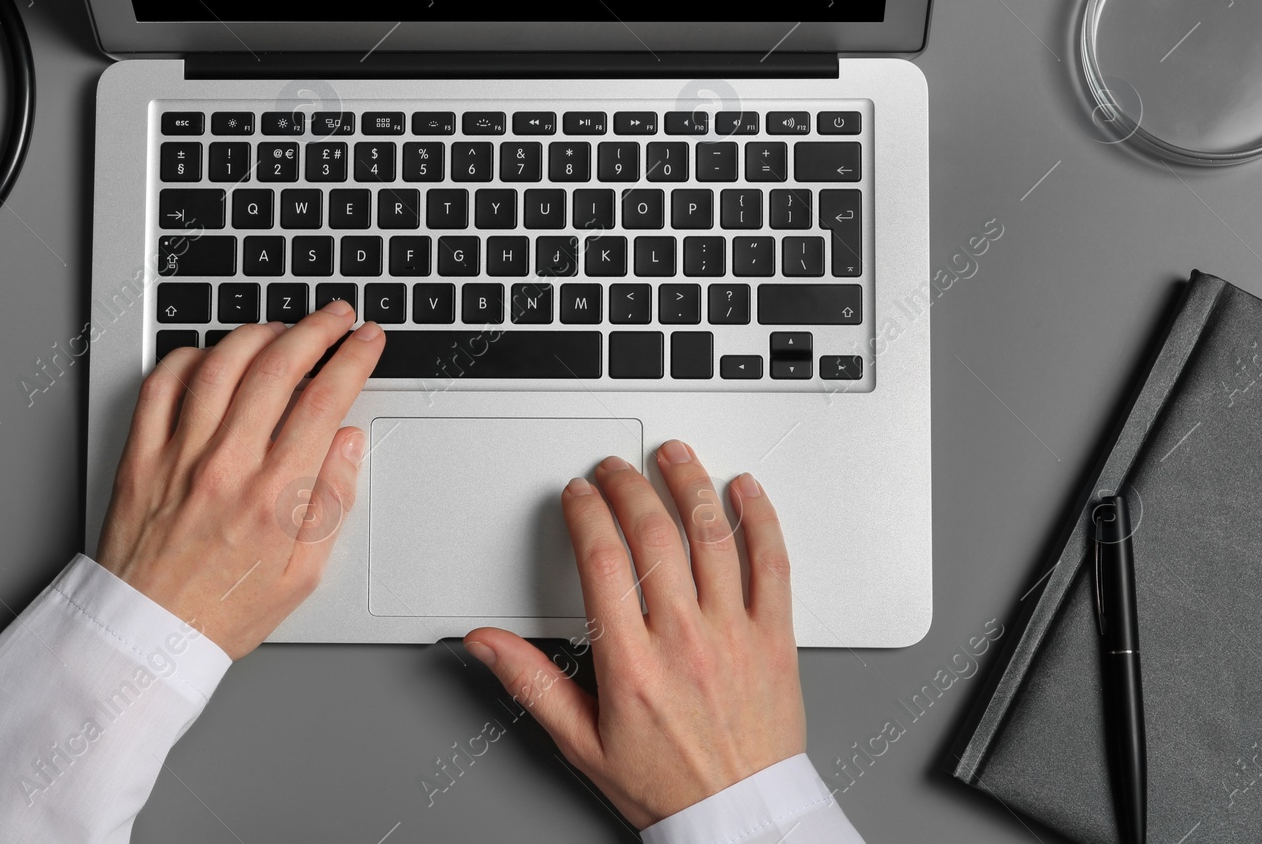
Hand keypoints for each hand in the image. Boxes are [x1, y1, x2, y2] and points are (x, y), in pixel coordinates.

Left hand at [96, 302, 384, 659]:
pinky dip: (190, 357)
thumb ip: (331, 502)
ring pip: (221, 364)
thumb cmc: (224, 611)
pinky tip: (212, 356)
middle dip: (316, 329)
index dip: (353, 358)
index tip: (367, 340)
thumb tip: (347, 442)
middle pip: (277, 368)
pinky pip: (162, 386)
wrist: (146, 637)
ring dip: (259, 333)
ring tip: (282, 328)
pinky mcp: (141, 457)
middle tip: (335, 316)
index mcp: (274, 496)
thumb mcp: (302, 574)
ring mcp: (179, 456)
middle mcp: (227, 466)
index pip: (324, 401)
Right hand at [464, 440, 804, 827]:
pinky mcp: (776, 638)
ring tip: (673, 454)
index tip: (579, 494)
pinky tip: (744, 490)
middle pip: (653, 535)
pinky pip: (773, 564)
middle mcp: (684, 641)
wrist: (740, 817)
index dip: (586, 513)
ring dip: (689, 483)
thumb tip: (486, 643)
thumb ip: (531, 683)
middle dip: (628, 486)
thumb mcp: (581, 742)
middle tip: (615, 468)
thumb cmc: (666, 784)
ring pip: (712, 536)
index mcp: (631, 664)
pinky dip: (760, 518)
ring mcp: (735, 635)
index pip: (603, 560)